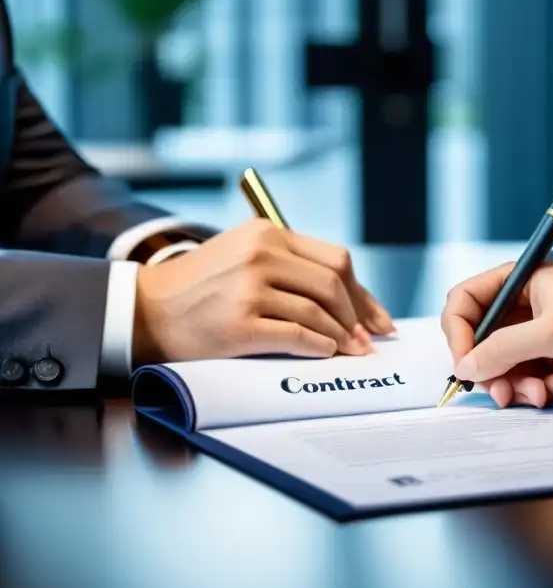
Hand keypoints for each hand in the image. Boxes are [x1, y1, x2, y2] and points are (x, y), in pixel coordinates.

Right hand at [132, 219, 394, 364]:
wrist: (142, 309)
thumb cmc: (200, 288)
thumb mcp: (243, 255)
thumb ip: (289, 266)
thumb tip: (350, 301)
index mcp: (267, 234)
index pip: (336, 260)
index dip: (363, 293)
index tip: (377, 318)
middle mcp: (261, 255)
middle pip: (333, 284)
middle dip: (357, 316)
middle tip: (368, 341)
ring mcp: (249, 289)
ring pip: (317, 311)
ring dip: (340, 336)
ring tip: (350, 352)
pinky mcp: (238, 323)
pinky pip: (295, 335)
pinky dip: (318, 346)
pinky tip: (325, 353)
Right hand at [441, 262, 552, 407]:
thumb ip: (501, 350)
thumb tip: (465, 366)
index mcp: (527, 278)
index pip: (468, 298)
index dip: (459, 331)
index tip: (464, 364)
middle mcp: (533, 303)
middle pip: (485, 338)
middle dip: (492, 369)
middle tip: (502, 394)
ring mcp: (548, 332)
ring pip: (509, 365)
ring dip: (521, 384)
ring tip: (545, 395)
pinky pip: (534, 377)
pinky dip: (545, 388)